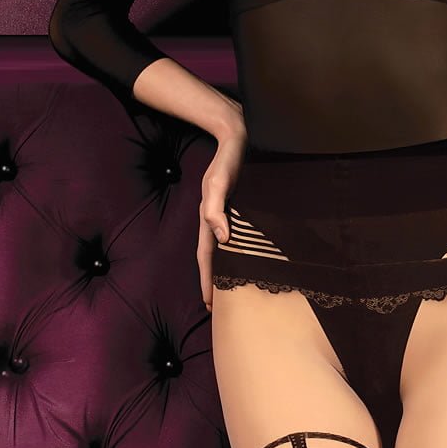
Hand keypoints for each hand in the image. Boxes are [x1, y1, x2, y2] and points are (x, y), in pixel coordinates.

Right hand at [198, 125, 247, 310]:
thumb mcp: (218, 183)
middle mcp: (215, 221)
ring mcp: (224, 217)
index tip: (210, 304)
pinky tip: (239, 263)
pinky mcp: (233, 211)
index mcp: (209, 219)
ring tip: (225, 293)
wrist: (234, 138)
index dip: (208, 280)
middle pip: (211, 259)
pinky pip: (232, 241)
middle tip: (215, 308)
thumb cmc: (227, 161)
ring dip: (220, 272)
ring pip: (220, 252)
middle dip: (212, 283)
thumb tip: (222, 238)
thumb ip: (215, 209)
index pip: (207, 257)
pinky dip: (232, 256)